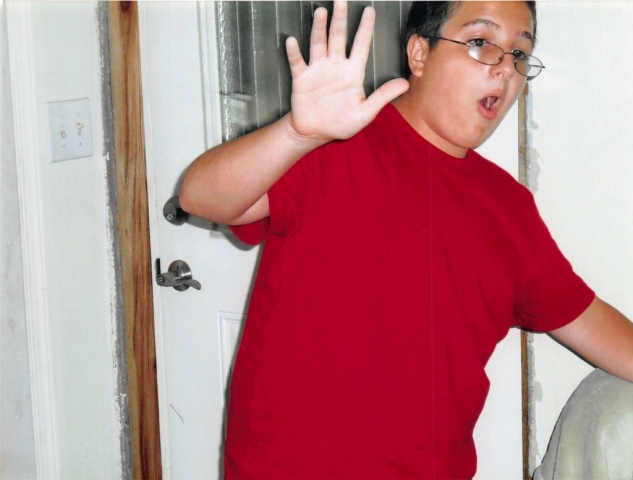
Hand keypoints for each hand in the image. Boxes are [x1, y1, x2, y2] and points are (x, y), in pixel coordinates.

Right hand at [285, 1, 408, 144]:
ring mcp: (318, 70)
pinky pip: (298, 63)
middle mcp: (335, 66)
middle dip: (340, 19)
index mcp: (352, 73)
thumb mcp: (366, 113)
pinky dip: (294, 52)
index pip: (361, 46)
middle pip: (338, 38)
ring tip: (321, 12)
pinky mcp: (302, 79)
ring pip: (319, 44)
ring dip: (319, 28)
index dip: (365, 28)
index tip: (370, 10)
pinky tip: (292, 41)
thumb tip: (405, 83)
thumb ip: (383, 96)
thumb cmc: (342, 123)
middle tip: (341, 0)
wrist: (316, 133)